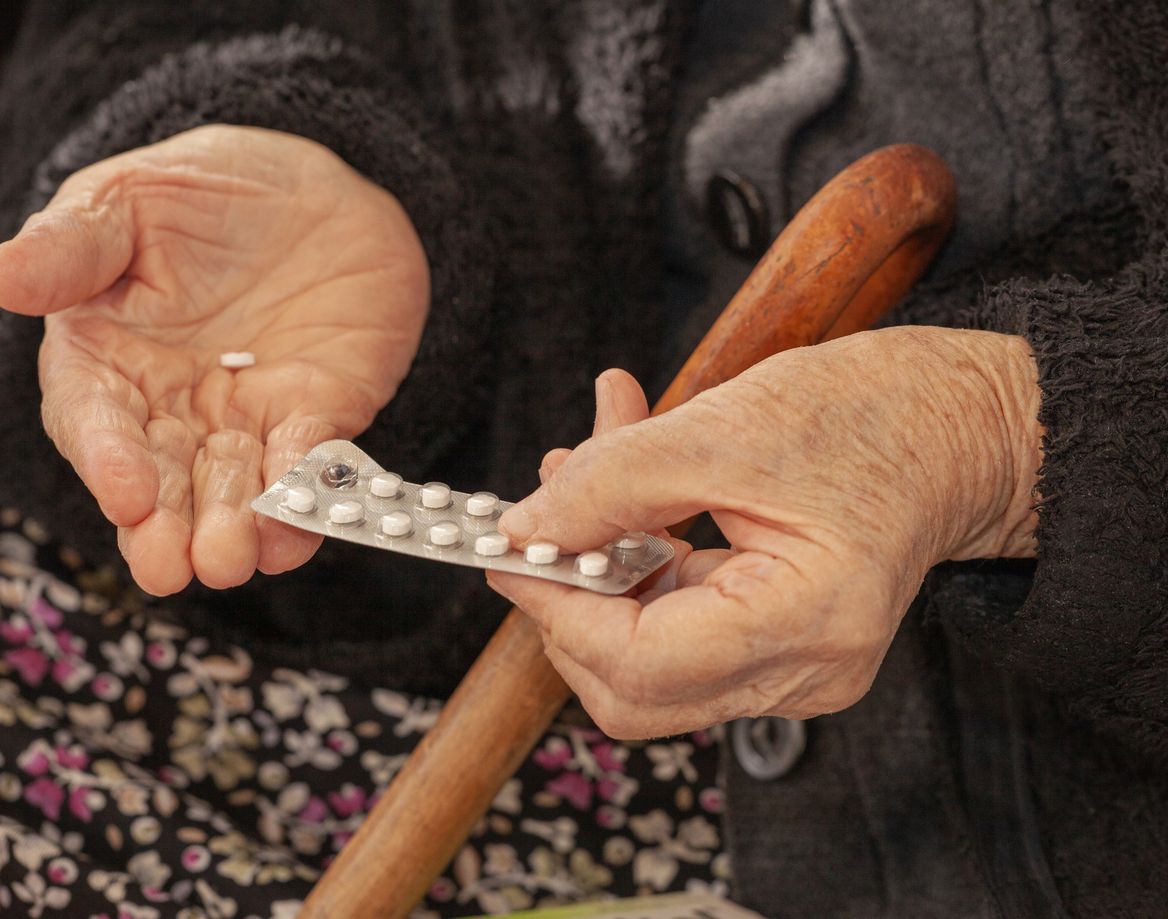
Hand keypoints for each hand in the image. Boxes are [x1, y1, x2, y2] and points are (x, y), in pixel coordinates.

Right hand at [0, 125, 427, 594]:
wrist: (314, 189)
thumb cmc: (203, 192)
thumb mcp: (127, 202)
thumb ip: (73, 245)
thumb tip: (3, 279)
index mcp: (109, 361)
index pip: (96, 420)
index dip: (107, 460)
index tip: (125, 496)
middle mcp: (174, 406)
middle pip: (163, 479)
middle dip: (167, 528)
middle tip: (172, 569)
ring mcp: (248, 417)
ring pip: (236, 486)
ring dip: (235, 528)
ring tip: (235, 561)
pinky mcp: (317, 414)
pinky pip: (310, 459)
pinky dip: (307, 492)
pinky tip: (302, 526)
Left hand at [487, 327, 1041, 738]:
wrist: (955, 429)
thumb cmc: (875, 417)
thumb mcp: (724, 427)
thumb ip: (610, 480)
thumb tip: (525, 530)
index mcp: (808, 622)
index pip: (641, 662)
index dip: (557, 609)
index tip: (511, 551)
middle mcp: (805, 672)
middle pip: (632, 689)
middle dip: (568, 606)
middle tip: (542, 524)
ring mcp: (793, 672)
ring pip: (645, 663)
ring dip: (597, 576)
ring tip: (586, 478)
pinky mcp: (777, 650)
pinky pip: (677, 631)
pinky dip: (634, 570)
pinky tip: (627, 499)